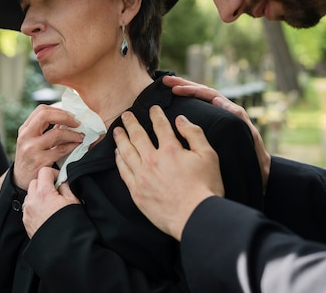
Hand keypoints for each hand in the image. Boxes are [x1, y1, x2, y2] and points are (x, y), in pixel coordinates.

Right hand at [14, 105, 83, 189]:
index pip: (41, 110)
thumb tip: (68, 119)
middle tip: (77, 122)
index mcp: (24, 129)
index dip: (59, 110)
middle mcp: (26, 137)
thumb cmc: (30, 158)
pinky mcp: (40, 161)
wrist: (21, 181)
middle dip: (65, 117)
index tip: (70, 115)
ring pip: (56, 133)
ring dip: (73, 133)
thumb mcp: (32, 141)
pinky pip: (62, 150)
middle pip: (45, 116)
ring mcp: (32, 149)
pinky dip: (73, 145)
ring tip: (81, 136)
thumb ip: (45, 129)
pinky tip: (77, 145)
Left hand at [22, 167, 79, 237]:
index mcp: (44, 192)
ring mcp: (27, 211)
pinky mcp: (25, 220)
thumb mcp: (73, 201)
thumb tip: (62, 179)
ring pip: (30, 194)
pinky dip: (35, 206)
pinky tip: (45, 213)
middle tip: (55, 191)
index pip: (44, 171)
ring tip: (50, 203)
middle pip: (34, 181)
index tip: (59, 180)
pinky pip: (28, 207)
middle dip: (44, 183)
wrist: (63, 247)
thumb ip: (66, 185)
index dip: (53, 173)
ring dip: (38, 194)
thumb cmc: (70, 224)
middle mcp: (32, 200)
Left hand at [113, 106, 223, 239]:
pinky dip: (119, 160)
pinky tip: (117, 155)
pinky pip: (123, 171)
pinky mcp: (137, 192)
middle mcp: (152, 160)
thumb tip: (181, 120)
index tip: (152, 109)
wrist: (195, 217)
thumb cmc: (205, 188)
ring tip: (117, 131)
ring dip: (121, 139)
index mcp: (170, 149)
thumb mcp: (208, 156)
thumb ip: (194, 134)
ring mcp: (142, 176)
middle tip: (126, 115)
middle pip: (137, 136)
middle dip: (131, 123)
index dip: (156, 115)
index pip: (160, 126)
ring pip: (126, 152)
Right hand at [163, 75, 270, 190]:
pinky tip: (174, 106)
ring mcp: (220, 119)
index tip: (175, 89)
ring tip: (167, 86)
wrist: (261, 174)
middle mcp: (225, 112)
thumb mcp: (249, 139)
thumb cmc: (255, 160)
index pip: (209, 95)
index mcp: (232, 112)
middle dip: (184, 84)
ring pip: (199, 100)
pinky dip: (186, 105)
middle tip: (166, 80)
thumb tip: (219, 100)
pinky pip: (199, 111)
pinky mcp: (215, 127)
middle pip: (202, 93)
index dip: (192, 90)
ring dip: (184, 91)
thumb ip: (238, 119)